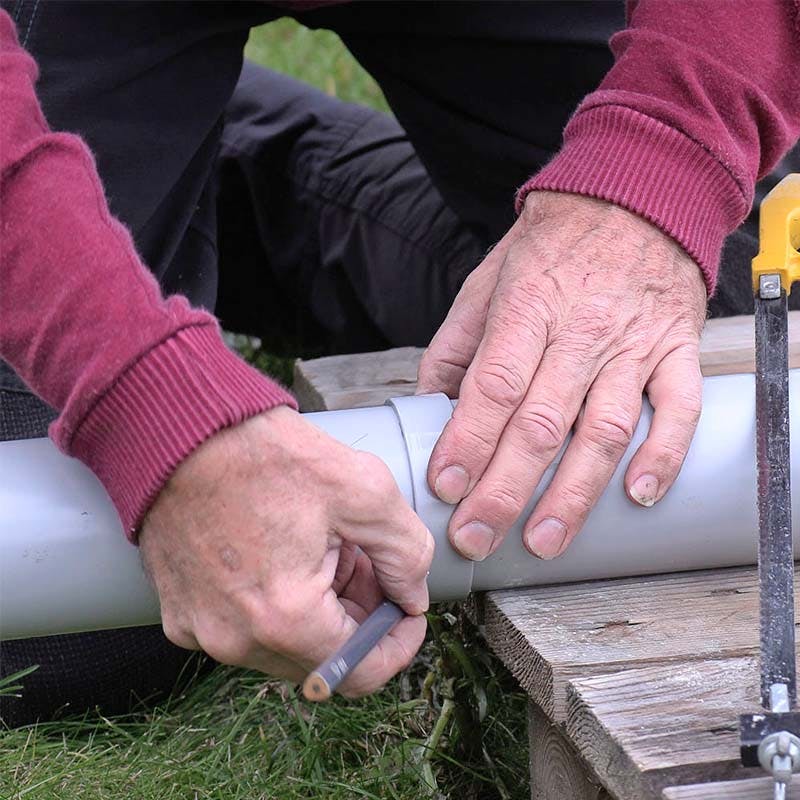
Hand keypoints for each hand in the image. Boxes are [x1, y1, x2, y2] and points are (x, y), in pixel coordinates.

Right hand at [139, 406, 433, 696]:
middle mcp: (235, 640)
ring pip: (286, 645)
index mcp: (284, 618)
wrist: (181, 430)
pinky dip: (279, 605)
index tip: (408, 611)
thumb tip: (413, 596)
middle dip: (360, 617)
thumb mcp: (364, 491)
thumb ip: (407, 554)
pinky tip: (288, 553)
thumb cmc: (266, 455)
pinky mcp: (180, 611)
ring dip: (322, 610)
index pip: (360, 672)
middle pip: (323, 658)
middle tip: (371, 564)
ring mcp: (201, 629)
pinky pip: (246, 628)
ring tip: (329, 549)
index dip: (397, 646)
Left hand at [417, 191, 705, 560]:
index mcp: (526, 310)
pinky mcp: (675, 350)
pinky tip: (639, 494)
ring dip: (574, 493)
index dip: (467, 442)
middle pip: (540, 423)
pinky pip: (677, 407)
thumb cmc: (552, 245)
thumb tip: (428, 405)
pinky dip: (664, 453)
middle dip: (505, 489)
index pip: (493, 387)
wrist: (634, 195)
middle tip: (477, 537)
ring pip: (604, 429)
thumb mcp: (487, 281)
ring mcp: (634, 344)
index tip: (446, 488)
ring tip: (543, 540)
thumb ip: (455, 345)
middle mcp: (581, 332)